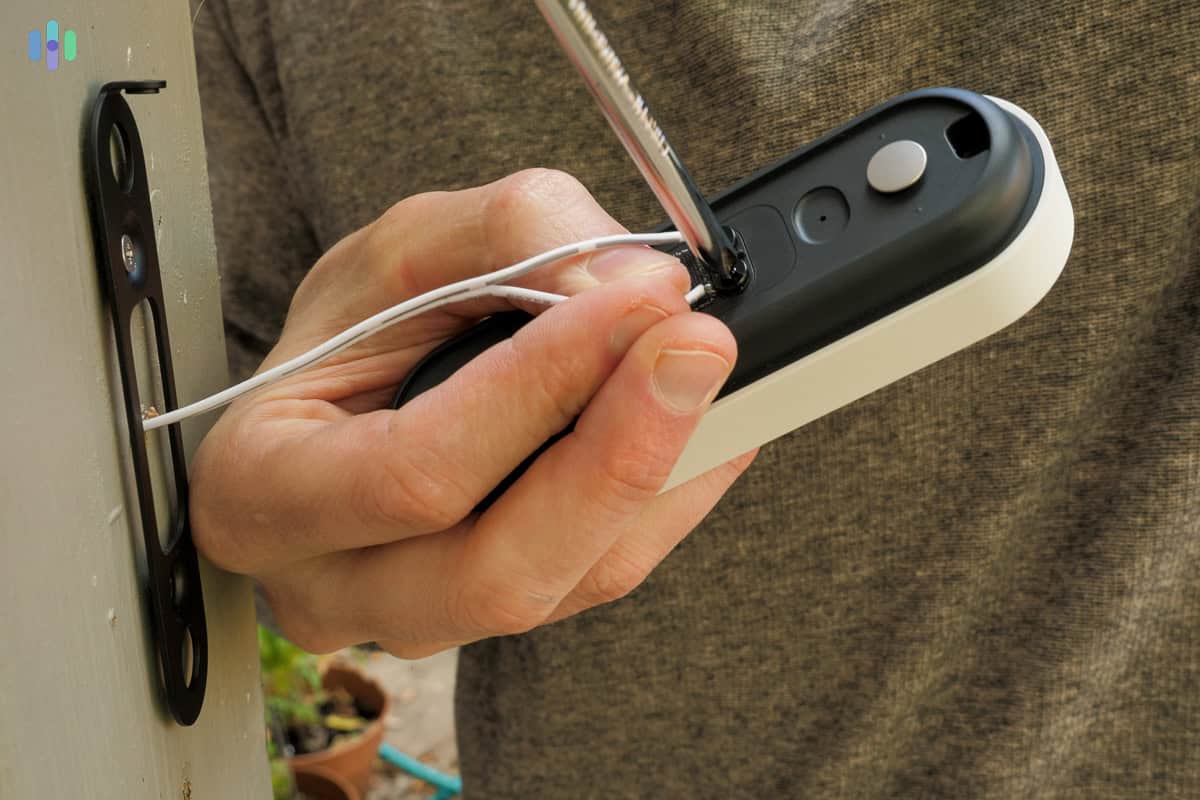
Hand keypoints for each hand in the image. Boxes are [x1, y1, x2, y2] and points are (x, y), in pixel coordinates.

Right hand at [191, 169, 755, 656]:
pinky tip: (711, 422)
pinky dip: (676, 495)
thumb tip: (631, 284)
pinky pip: (608, 573)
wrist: (354, 386)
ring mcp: (424, 617)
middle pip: (497, 572)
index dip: (536, 389)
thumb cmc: (356, 324)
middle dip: (617, 455)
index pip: (412, 472)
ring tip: (710, 369)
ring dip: (663, 473)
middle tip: (698, 345)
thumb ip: (514, 237)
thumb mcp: (407, 245)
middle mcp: (336, 584)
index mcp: (264, 490)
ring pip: (568, 584)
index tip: (635, 301)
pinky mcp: (504, 609)